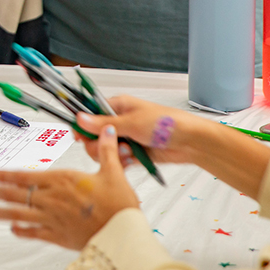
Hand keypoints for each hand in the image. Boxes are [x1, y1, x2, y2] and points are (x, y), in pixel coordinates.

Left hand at [0, 125, 139, 249]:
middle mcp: (53, 198)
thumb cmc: (119, 206)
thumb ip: (107, 150)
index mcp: (63, 180)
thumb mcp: (114, 172)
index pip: (26, 175)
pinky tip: (14, 229)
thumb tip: (108, 130)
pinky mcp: (58, 236)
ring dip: (2, 211)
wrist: (122, 234)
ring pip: (20, 214)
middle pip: (18, 193)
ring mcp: (53, 218)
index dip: (7, 174)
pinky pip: (34, 232)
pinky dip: (22, 230)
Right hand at [72, 97, 203, 166]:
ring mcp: (126, 138)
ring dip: (113, 154)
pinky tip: (133, 160)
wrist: (190, 142)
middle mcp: (119, 121)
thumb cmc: (165, 123)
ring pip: (105, 150)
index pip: (91, 113)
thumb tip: (80, 118)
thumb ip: (104, 123)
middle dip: (100, 144)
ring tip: (128, 153)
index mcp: (117, 106)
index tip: (80, 136)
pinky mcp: (134, 153)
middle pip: (94, 135)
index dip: (83, 125)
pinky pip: (117, 160)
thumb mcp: (132, 122)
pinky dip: (122, 162)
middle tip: (112, 146)